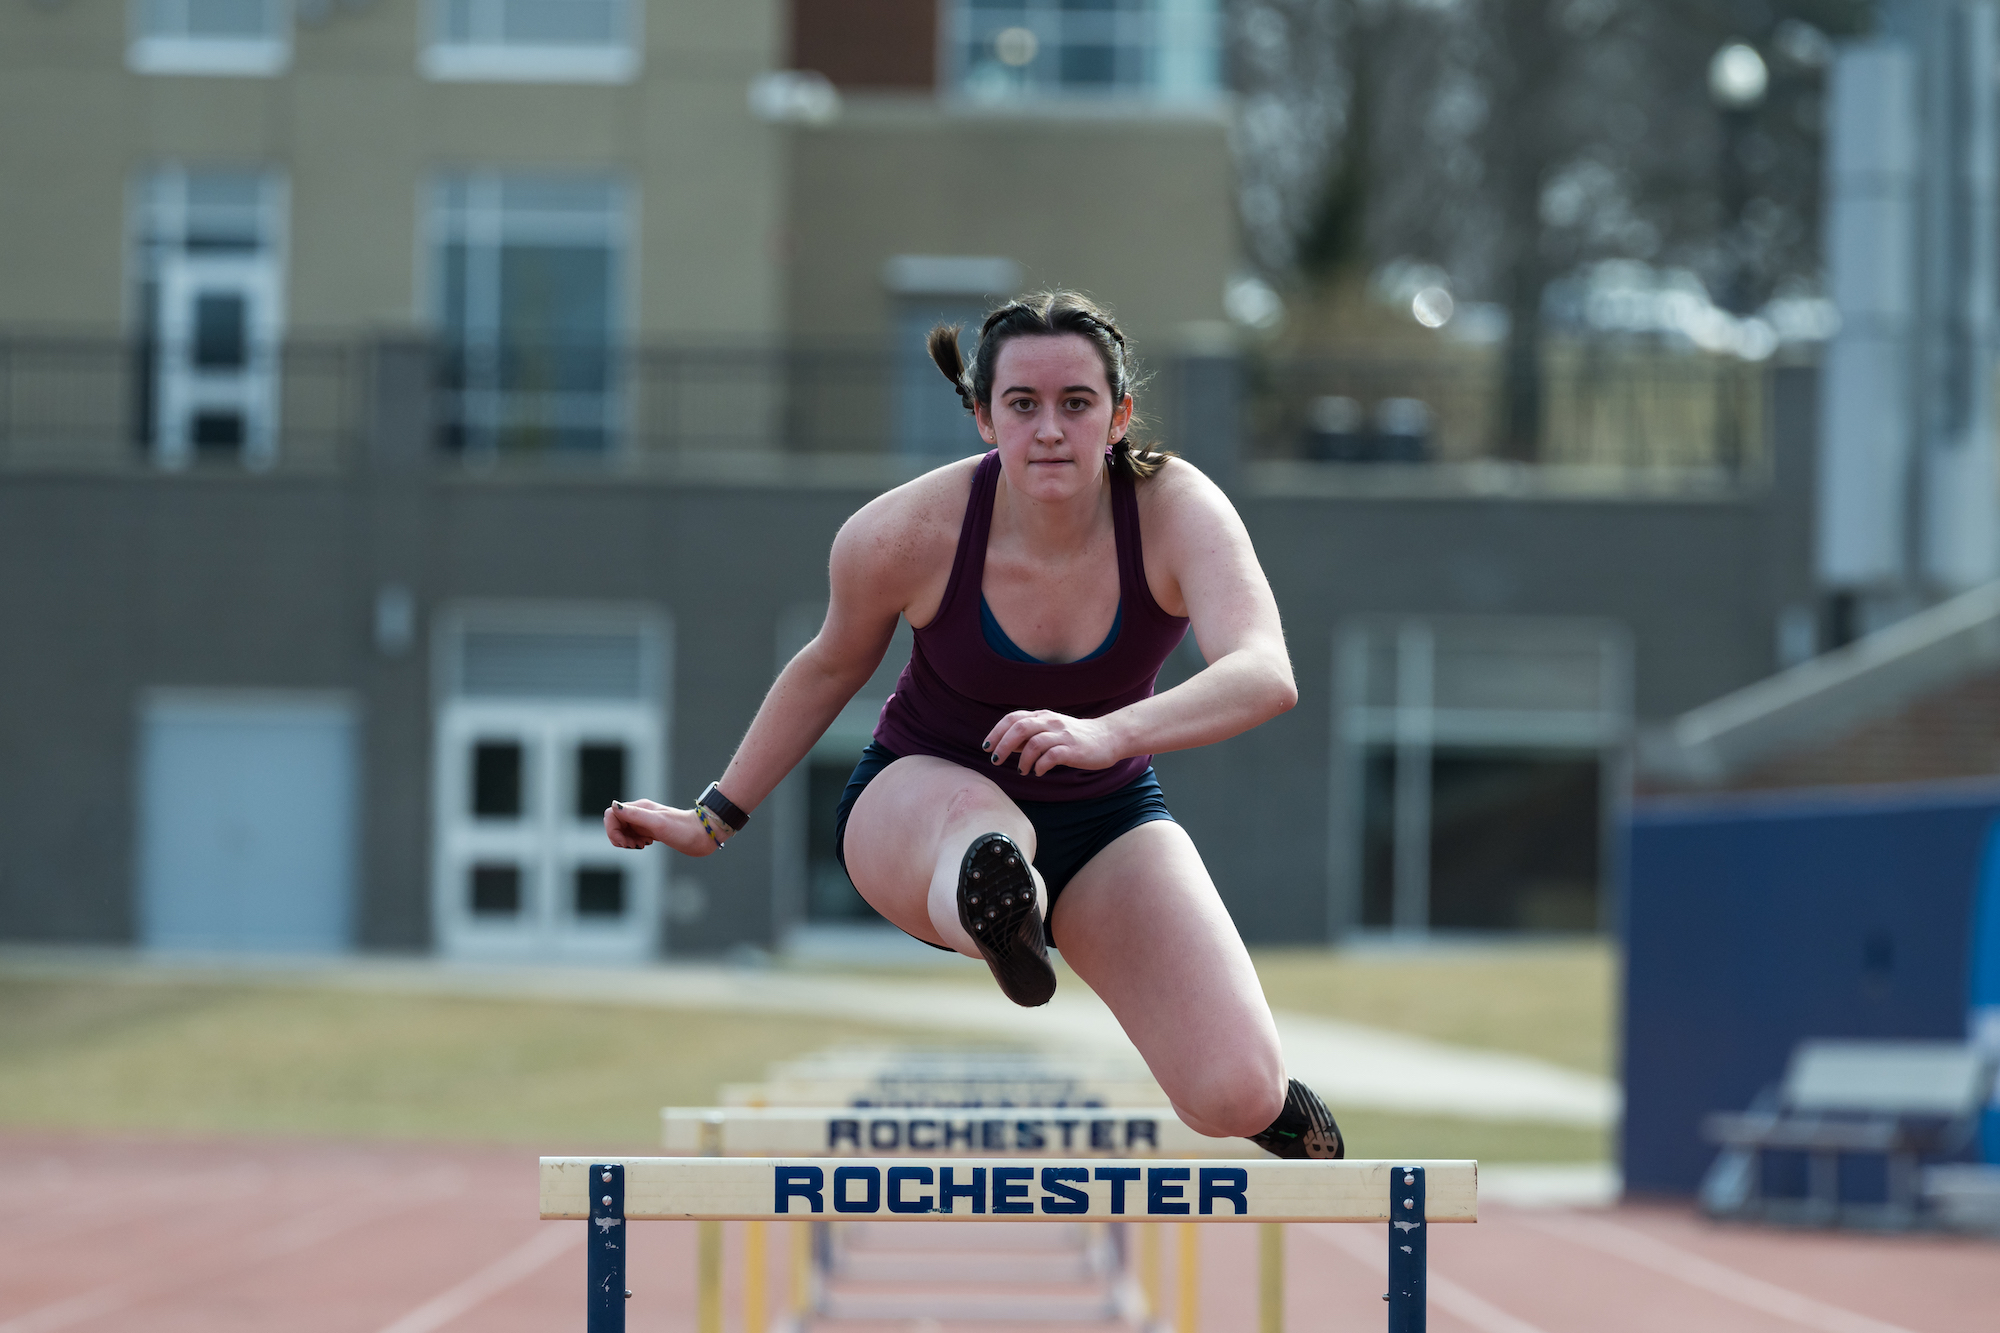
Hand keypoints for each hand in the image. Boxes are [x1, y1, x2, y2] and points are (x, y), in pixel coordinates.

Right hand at [604, 799, 721, 857]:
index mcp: (639, 808)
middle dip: (618, 838)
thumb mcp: (658, 823)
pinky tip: (647, 844)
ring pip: (623, 831)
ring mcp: (645, 822)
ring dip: (626, 841)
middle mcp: (640, 813)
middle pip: (615, 823)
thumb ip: (635, 815)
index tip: (626, 843)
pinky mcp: (651, 831)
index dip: (612, 830)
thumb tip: (614, 805)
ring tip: (642, 845)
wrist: (703, 835)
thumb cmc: (683, 829)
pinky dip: (634, 843)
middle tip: (634, 846)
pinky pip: (633, 836)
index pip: (612, 814)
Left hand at [982, 710, 1122, 776]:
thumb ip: (1029, 737)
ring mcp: (1062, 735)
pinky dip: (1040, 766)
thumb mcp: (1050, 731)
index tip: (986, 747)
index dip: (996, 732)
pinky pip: (1051, 756)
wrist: (1108, 738)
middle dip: (1003, 745)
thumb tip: (1006, 746)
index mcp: (1042, 716)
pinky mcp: (1073, 749)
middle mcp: (1050, 722)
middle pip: (1019, 727)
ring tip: (1022, 771)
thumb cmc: (1075, 737)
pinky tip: (1039, 772)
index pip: (1013, 718)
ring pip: (1034, 742)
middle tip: (995, 760)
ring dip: (1023, 759)